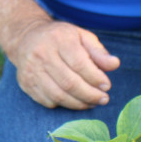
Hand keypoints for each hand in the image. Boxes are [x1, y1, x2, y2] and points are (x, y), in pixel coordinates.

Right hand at [5, 19, 121, 109]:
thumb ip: (98, 51)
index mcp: (59, 39)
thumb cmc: (60, 37)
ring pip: (58, 95)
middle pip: (69, 83)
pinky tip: (75, 101)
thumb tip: (114, 64)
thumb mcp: (81, 36)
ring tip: (92, 103)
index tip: (107, 86)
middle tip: (103, 99)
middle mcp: (42, 54)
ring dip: (79, 103)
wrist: (26, 37)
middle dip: (90, 95)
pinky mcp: (26, 83)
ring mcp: (31, 70)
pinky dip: (64, 104)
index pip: (79, 64)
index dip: (95, 78)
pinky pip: (47, 101)